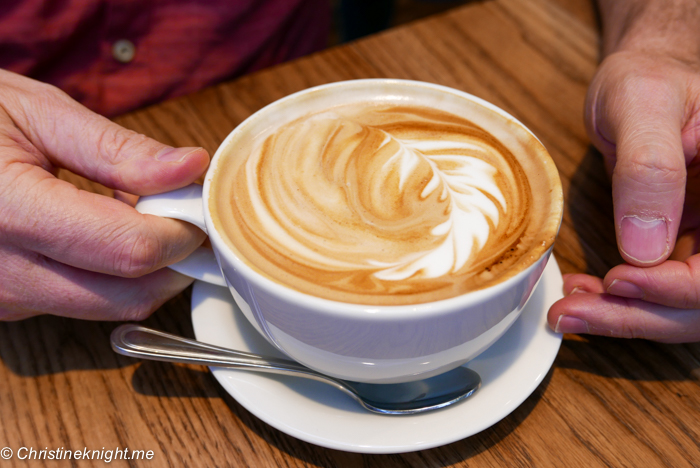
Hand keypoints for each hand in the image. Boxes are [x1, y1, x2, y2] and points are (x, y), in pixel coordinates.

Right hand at [0, 70, 208, 320]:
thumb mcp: (36, 113)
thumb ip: (118, 150)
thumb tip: (190, 169)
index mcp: (8, 213)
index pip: (129, 251)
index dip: (182, 232)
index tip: (200, 207)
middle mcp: (0, 274)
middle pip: (129, 298)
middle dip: (174, 261)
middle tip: (183, 215)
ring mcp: (0, 299)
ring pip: (109, 308)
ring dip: (143, 271)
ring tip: (134, 213)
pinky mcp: (4, 307)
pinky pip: (81, 304)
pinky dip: (110, 276)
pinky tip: (100, 231)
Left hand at [548, 50, 699, 341]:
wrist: (644, 82)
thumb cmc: (648, 80)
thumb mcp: (644, 106)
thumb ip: (650, 170)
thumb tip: (643, 249)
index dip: (676, 289)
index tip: (618, 279)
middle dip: (639, 316)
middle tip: (571, 312)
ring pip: (684, 306)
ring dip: (627, 316)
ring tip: (569, 307)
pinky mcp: (689, 246)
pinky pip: (664, 289)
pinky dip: (624, 300)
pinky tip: (584, 292)